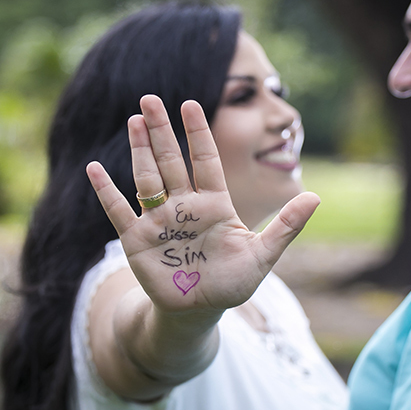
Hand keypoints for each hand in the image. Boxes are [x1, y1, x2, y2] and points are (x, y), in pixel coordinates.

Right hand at [86, 94, 319, 316]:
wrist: (199, 311)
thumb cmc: (232, 282)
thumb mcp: (263, 255)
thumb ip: (286, 226)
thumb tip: (316, 198)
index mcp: (214, 204)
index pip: (205, 160)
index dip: (197, 134)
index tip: (190, 104)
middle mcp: (184, 205)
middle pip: (171, 160)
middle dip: (161, 130)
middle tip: (150, 98)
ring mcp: (159, 220)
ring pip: (147, 177)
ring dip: (139, 150)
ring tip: (134, 120)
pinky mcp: (137, 240)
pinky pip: (118, 211)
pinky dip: (106, 191)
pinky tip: (94, 168)